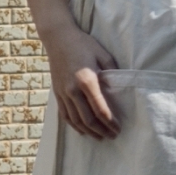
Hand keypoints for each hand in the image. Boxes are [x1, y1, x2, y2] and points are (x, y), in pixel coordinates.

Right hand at [42, 19, 119, 138]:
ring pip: (75, 120)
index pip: (100, 109)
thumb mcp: (102, 53)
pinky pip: (64, 114)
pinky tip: (82, 130)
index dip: (110, 122)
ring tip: (99, 137)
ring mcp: (63, 92)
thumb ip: (112, 71)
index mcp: (87, 80)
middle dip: (101, 130)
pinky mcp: (57, 92)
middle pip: (88, 119)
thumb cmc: (82, 43)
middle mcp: (73, 90)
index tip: (118, 128)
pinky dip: (73, 125)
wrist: (58, 37)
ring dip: (88, 131)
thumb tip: (118, 87)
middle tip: (112, 136)